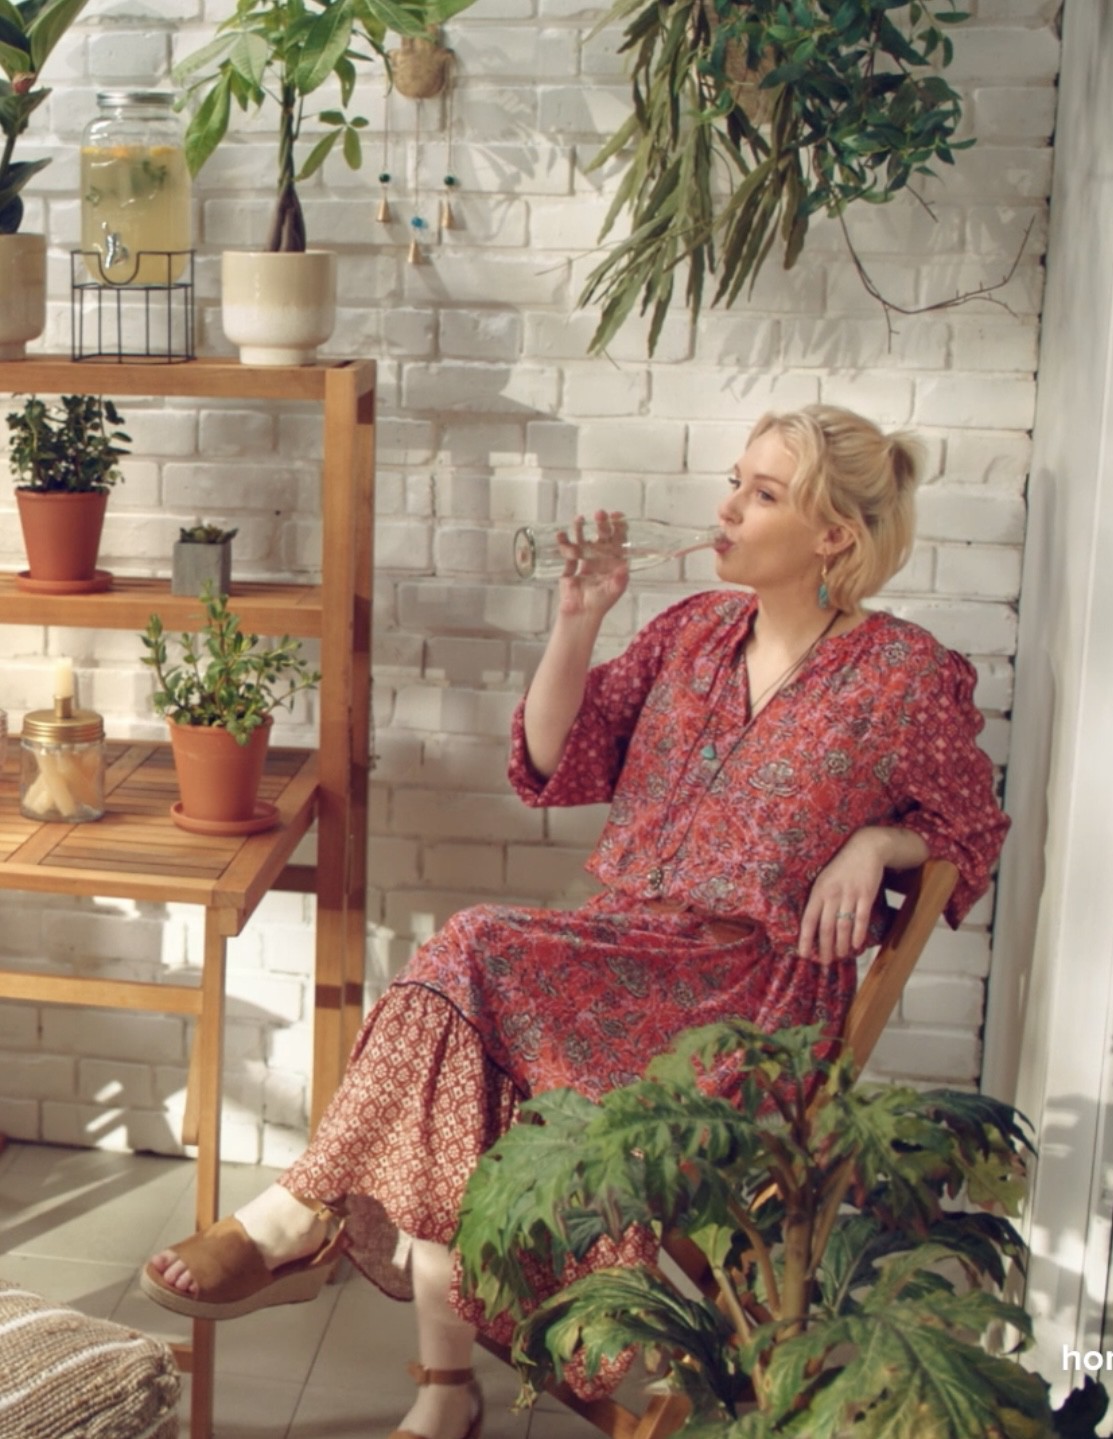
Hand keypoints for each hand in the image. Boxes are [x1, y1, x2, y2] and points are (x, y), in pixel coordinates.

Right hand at [556, 510, 629, 619]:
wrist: (581, 615)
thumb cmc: (600, 603)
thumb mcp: (614, 590)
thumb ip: (619, 579)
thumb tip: (624, 568)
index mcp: (614, 562)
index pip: (619, 541)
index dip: (619, 527)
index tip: (617, 516)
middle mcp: (601, 559)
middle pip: (602, 537)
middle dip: (601, 525)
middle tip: (599, 514)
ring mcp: (585, 561)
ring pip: (583, 541)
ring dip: (581, 530)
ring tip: (579, 519)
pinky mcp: (570, 566)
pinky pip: (568, 552)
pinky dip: (564, 543)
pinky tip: (561, 535)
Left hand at [798, 829, 888, 966]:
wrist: (865, 848)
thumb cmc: (841, 866)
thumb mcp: (823, 879)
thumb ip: (818, 899)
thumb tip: (811, 924)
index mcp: (818, 891)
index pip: (808, 919)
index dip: (805, 939)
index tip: (803, 955)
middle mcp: (832, 894)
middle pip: (826, 927)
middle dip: (824, 948)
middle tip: (824, 963)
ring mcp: (850, 894)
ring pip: (843, 926)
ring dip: (841, 944)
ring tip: (840, 956)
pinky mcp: (866, 894)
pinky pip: (861, 918)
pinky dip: (858, 934)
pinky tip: (856, 945)